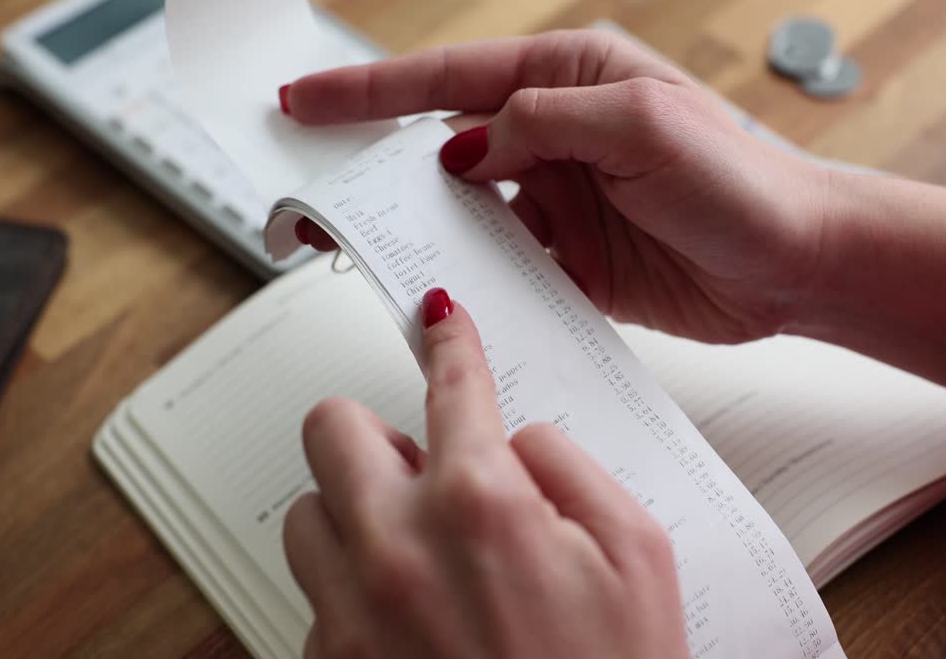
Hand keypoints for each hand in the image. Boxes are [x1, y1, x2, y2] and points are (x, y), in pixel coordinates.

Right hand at [283, 29, 832, 342]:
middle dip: (372, 167)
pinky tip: (439, 288)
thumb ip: (544, 126)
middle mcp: (555, 135)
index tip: (306, 100)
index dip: (368, 92)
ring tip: (362, 246)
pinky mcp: (568, 258)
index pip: (447, 80)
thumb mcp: (642, 124)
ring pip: (460, 211)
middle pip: (439, 146)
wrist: (798, 265)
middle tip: (313, 190)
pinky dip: (466, 277)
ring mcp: (558, 199)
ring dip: (415, 229)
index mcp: (568, 78)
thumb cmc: (746, 179)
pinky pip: (498, 264)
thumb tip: (468, 150)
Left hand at [283, 288, 687, 657]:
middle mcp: (396, 550)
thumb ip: (571, 470)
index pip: (451, 385)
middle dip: (373, 433)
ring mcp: (350, 615)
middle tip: (419, 465)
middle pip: (329, 428)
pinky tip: (413, 624)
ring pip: (306, 513)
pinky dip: (354, 594)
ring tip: (416, 555)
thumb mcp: (639, 558)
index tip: (437, 321)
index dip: (448, 342)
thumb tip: (518, 440)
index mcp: (480, 506)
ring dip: (354, 515)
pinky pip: (315, 599)